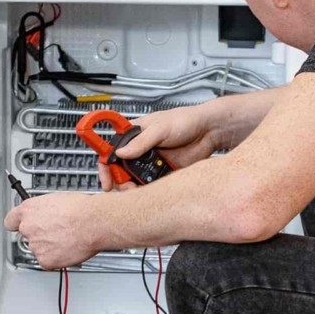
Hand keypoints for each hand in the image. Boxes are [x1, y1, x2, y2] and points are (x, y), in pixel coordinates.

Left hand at [3, 194, 106, 268]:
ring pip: (38, 249)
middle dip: (39, 236)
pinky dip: (57, 258)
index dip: (18, 224)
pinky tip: (67, 249)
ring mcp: (35, 245)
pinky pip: (47, 262)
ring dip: (49, 247)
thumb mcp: (56, 200)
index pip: (11, 221)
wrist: (94, 222)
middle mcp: (28, 228)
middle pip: (27, 236)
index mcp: (28, 210)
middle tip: (55, 233)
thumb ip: (43, 210)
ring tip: (66, 239)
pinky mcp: (45, 260)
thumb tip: (45, 214)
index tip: (23, 225)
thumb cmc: (81, 209)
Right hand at [98, 103, 223, 190]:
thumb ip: (141, 142)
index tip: (106, 177)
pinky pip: (151, 185)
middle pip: (120, 169)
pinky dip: (148, 191)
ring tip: (137, 191)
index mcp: (134, 134)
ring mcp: (151, 162)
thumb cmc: (185, 120)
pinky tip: (150, 193)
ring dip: (133, 188)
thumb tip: (121, 153)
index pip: (111, 150)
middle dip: (119, 180)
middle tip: (125, 187)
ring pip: (134, 180)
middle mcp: (140, 149)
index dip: (105, 164)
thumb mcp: (159, 128)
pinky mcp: (163, 172)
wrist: (208, 131)